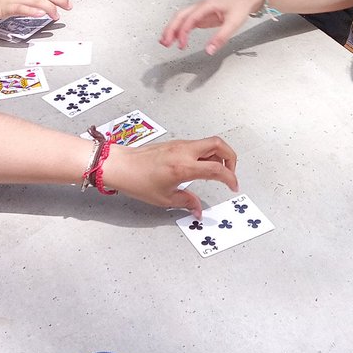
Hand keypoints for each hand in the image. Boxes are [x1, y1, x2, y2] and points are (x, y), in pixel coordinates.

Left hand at [102, 137, 237, 215]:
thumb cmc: (137, 181)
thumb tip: (198, 210)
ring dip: (218, 155)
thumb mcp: (164, 198)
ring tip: (216, 173)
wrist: (120, 165)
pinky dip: (206, 154)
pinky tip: (201, 168)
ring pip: (209, 143)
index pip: (217, 169)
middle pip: (219, 145)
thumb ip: (186, 202)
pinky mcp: (175, 143)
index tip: (233, 187)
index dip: (230, 178)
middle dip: (231, 157)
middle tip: (230, 173)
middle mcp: (185, 151)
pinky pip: (198, 145)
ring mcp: (180, 145)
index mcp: (184, 166)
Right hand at [159, 0, 262, 54]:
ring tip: (166, 42)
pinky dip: (180, 30)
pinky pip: (187, 22)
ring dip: (172, 29)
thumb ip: (221, 38)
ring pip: (181, 18)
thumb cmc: (240, 7)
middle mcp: (201, 7)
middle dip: (171, 29)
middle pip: (180, 16)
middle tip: (165, 43)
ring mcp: (200, 11)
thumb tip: (209, 51)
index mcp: (207, 6)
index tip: (182, 44)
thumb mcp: (233, 23)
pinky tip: (177, 39)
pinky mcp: (202, 16)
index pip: (190, 18)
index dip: (183, 31)